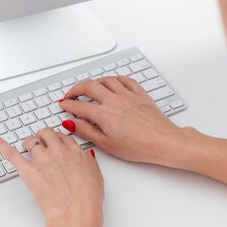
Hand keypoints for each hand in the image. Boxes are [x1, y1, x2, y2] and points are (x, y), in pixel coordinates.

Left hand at [0, 128, 103, 226]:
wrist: (76, 210)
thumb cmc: (88, 198)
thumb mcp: (96, 175)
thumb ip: (88, 162)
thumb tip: (86, 155)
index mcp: (74, 152)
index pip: (63, 137)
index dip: (58, 138)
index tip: (55, 140)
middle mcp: (58, 151)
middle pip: (46, 134)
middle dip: (42, 136)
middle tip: (40, 140)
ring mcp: (42, 160)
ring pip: (30, 142)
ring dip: (28, 143)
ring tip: (25, 146)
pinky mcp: (29, 170)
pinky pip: (13, 154)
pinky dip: (4, 147)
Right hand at [60, 76, 186, 165]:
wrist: (163, 142)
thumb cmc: (139, 147)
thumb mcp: (107, 145)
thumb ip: (87, 131)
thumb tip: (72, 123)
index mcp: (104, 114)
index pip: (79, 106)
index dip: (68, 105)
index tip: (63, 105)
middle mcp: (115, 101)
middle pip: (90, 86)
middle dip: (76, 89)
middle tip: (71, 95)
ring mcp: (128, 95)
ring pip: (107, 80)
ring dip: (95, 82)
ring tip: (89, 87)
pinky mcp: (141, 95)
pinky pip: (125, 80)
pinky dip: (115, 79)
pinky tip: (113, 82)